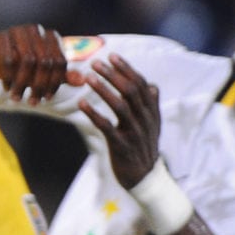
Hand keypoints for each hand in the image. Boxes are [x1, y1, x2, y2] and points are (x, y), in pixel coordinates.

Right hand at [0, 24, 69, 101]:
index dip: (55, 82)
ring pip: (27, 60)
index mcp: (50, 37)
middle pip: (45, 61)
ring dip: (22, 83)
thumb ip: (62, 76)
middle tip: (33, 102)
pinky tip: (8, 88)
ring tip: (18, 98)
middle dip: (39, 85)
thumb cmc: (22, 65)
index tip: (47, 98)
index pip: (60, 61)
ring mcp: (17, 30)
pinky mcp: (1, 36)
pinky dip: (9, 77)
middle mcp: (36, 30)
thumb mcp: (44, 72)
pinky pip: (8, 59)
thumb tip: (83, 81)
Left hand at [78, 55, 161, 187]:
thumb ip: (152, 105)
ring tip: (89, 78)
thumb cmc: (144, 147)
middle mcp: (145, 120)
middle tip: (96, 63)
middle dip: (113, 75)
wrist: (145, 178)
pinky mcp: (122, 146)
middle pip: (131, 91)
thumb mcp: (153, 126)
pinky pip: (107, 127)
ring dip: (104, 90)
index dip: (127, 69)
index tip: (112, 56)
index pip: (141, 85)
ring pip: (120, 106)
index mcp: (151, 112)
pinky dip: (94, 114)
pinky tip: (81, 104)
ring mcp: (134, 133)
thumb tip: (152, 85)